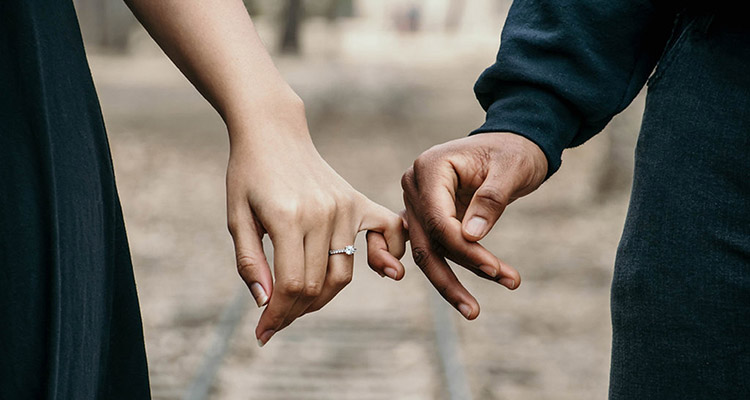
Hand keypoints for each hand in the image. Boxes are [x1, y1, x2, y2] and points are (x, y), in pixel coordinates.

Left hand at [226, 101, 405, 345]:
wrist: (273, 132)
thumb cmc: (248, 174)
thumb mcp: (236, 217)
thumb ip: (250, 262)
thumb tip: (266, 304)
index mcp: (287, 217)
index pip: (291, 285)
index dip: (277, 316)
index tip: (263, 333)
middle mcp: (322, 213)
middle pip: (317, 285)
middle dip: (294, 312)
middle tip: (276, 320)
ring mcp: (344, 206)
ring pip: (343, 272)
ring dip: (322, 297)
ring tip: (299, 302)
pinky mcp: (357, 201)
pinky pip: (387, 233)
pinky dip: (387, 255)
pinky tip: (382, 270)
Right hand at [401, 132, 546, 318]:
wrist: (513, 143)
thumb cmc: (514, 151)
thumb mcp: (511, 169)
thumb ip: (490, 200)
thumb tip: (470, 237)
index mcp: (429, 168)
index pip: (439, 220)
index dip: (464, 249)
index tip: (495, 269)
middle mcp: (414, 185)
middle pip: (426, 242)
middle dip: (452, 277)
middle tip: (475, 310)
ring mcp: (416, 202)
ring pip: (426, 251)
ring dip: (449, 281)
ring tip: (473, 310)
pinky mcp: (425, 216)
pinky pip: (426, 247)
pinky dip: (438, 270)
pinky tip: (445, 295)